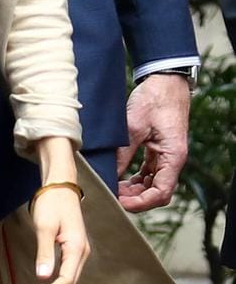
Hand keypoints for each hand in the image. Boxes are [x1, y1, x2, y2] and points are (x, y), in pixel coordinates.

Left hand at [20, 185, 89, 283]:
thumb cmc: (52, 203)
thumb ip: (44, 252)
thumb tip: (43, 277)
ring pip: (67, 280)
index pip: (65, 281)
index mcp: (77, 249)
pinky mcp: (72, 249)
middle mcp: (81, 253)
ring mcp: (78, 252)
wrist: (60, 186)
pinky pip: (65, 272)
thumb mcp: (45, 227)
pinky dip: (52, 281)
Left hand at [117, 73, 190, 212]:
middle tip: (113, 195)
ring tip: (114, 188)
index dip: (140, 203)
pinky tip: (121, 178)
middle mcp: (173, 159)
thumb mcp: (133, 127)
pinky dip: (137, 179)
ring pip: (153, 184)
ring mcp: (167, 155)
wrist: (164, 80)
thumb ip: (123, 154)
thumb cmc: (154, 99)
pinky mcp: (160, 150)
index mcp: (173, 156)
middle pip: (157, 192)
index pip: (161, 193)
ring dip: (135, 190)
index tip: (120, 202)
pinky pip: (150, 172)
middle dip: (136, 198)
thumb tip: (109, 176)